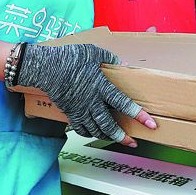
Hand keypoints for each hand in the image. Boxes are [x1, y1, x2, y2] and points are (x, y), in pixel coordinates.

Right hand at [15, 43, 155, 144]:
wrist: (45, 68)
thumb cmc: (69, 58)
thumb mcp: (93, 52)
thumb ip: (109, 58)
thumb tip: (123, 63)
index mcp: (101, 86)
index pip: (123, 103)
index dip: (138, 114)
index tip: (150, 123)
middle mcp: (92, 101)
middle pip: (109, 124)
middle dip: (122, 136)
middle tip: (132, 142)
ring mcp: (80, 109)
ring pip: (95, 129)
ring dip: (107, 136)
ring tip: (117, 139)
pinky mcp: (70, 112)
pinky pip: (80, 128)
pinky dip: (89, 133)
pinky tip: (94, 133)